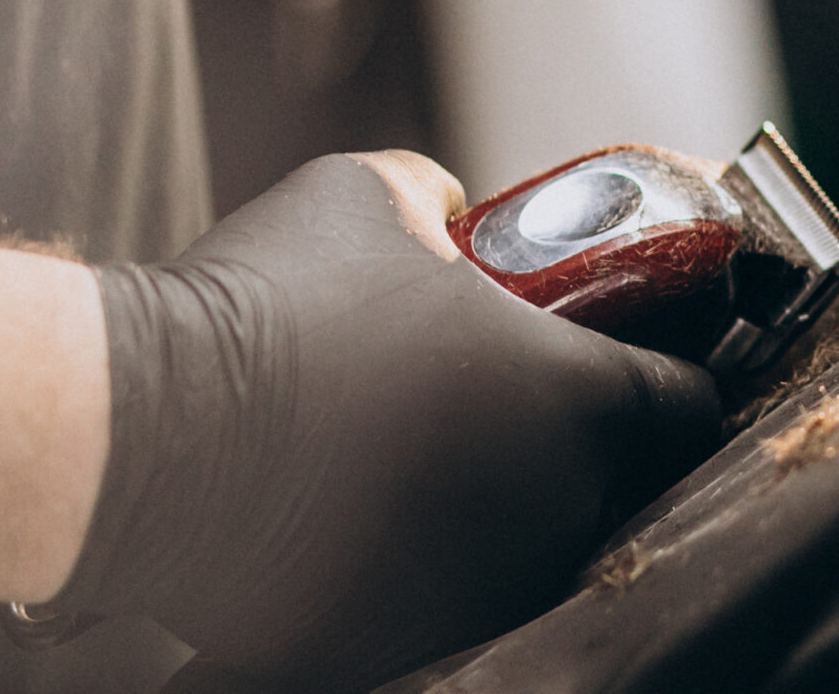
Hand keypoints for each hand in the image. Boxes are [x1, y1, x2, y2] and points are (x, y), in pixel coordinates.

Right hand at [52, 152, 719, 687]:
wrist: (150, 428)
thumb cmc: (276, 299)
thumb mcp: (372, 194)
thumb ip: (442, 200)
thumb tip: (453, 210)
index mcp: (577, 404)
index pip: (688, 404)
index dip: (674, 374)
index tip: (639, 358)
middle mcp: (551, 514)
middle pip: (611, 482)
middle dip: (573, 441)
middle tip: (504, 397)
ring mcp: (478, 593)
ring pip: (524, 547)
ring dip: (494, 504)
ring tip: (416, 453)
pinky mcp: (399, 645)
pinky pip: (435, 598)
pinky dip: (413, 562)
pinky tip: (356, 511)